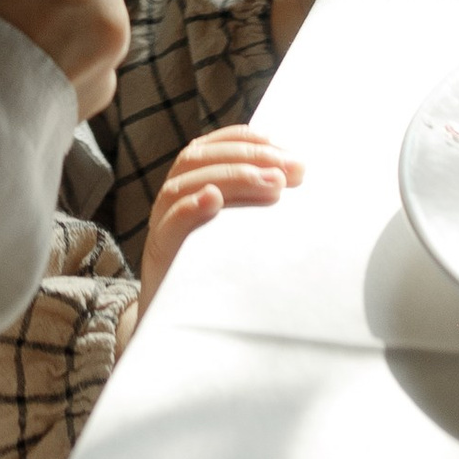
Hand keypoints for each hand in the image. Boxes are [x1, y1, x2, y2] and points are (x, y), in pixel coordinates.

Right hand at [135, 125, 302, 319]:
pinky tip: (213, 199)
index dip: (246, 141)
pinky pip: (169, 224)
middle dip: (248, 159)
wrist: (184, 317)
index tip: (283, 149)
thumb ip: (255, 200)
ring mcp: (162, 223)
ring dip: (231, 177)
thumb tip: (299, 176)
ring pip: (184, 185)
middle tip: (288, 172)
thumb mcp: (238, 228)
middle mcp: (173, 196)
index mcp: (191, 182)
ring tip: (271, 184)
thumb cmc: (220, 266)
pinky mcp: (159, 252)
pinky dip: (190, 207)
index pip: (213, 146)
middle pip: (200, 159)